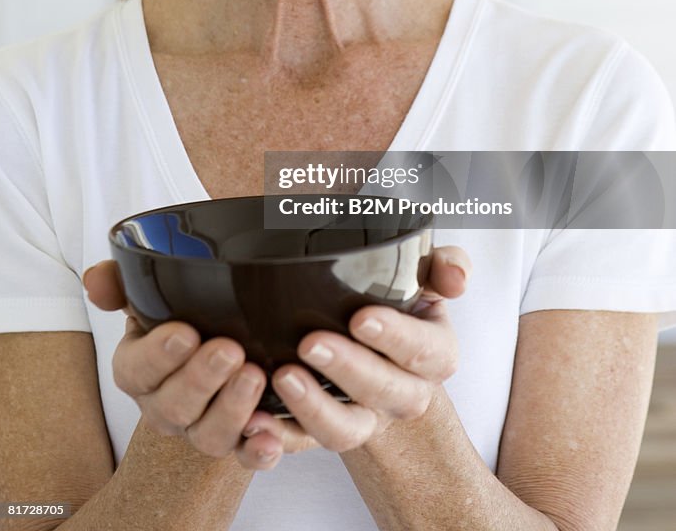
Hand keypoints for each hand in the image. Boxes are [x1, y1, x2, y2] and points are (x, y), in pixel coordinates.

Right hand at [83, 261, 284, 468]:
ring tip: (255, 376)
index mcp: (141, 371)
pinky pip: (247, 457)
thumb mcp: (154, 293)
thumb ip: (123, 282)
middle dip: (200, 379)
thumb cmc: (188, 316)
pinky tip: (269, 435)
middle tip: (229, 350)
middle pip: (174, 407)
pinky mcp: (242, 443)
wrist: (233, 337)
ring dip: (231, 410)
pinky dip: (258, 451)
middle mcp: (169, 407)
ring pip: (208, 436)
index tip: (186, 332)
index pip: (135, 371)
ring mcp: (203, 429)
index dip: (157, 356)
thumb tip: (96, 282)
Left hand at [239, 245, 470, 459]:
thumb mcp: (426, 277)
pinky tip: (254, 420)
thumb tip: (457, 280)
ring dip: (313, 408)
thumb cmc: (399, 304)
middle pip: (383, 391)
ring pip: (345, 430)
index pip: (423, 351)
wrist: (377, 349)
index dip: (395, 338)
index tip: (362, 318)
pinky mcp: (322, 431)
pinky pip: (301, 445)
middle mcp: (403, 394)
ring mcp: (363, 418)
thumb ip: (445, 266)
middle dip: (348, 369)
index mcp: (434, 355)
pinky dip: (277, 437)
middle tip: (311, 342)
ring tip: (282, 376)